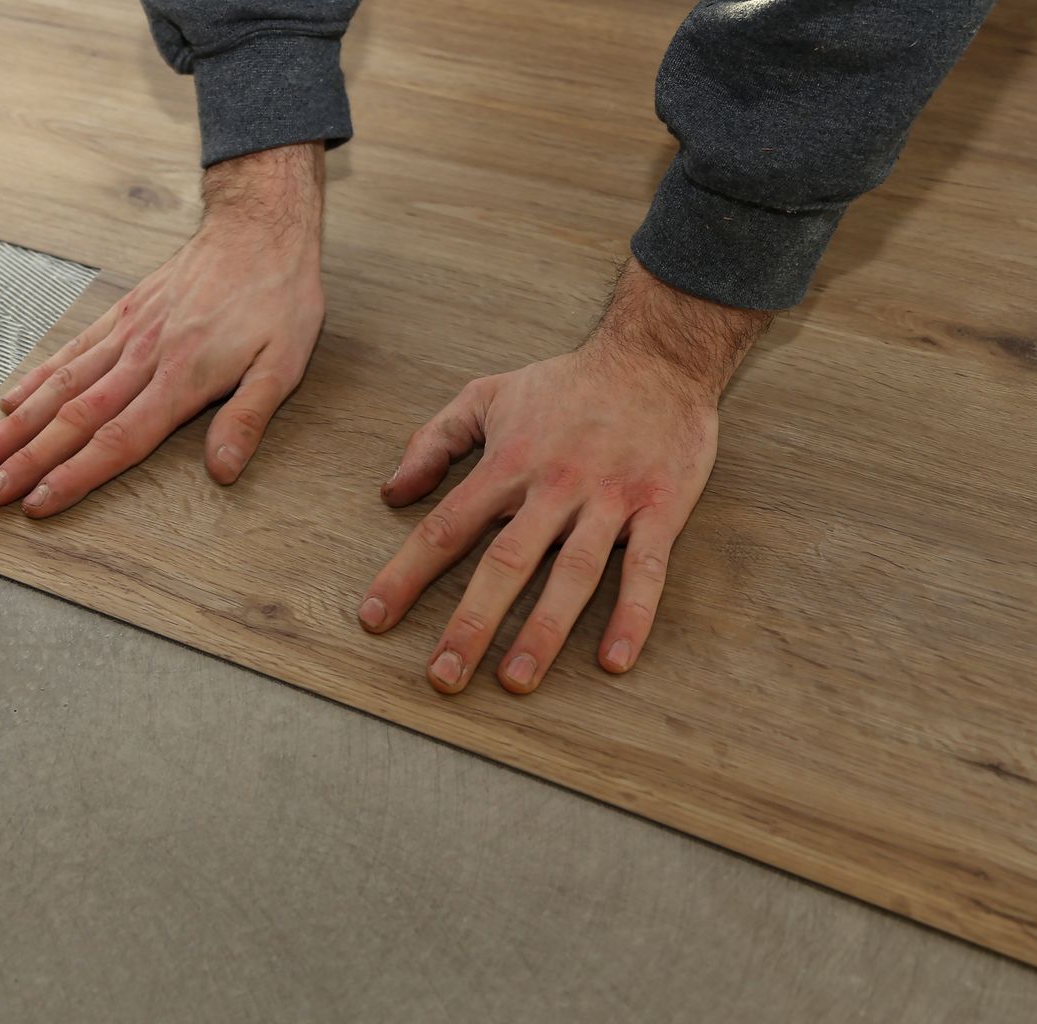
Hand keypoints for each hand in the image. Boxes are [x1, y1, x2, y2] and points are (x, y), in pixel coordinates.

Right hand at [0, 142, 326, 515]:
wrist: (259, 227)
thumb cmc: (278, 296)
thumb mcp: (283, 363)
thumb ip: (248, 418)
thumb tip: (224, 470)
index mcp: (183, 378)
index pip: (119, 439)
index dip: (75, 476)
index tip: (38, 503)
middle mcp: (145, 357)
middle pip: (75, 419)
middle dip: (28, 460)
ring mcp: (128, 333)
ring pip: (61, 386)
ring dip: (18, 425)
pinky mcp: (123, 312)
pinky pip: (73, 351)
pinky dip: (37, 378)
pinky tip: (12, 400)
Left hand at [358, 260, 770, 694]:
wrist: (657, 355)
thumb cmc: (565, 384)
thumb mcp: (488, 395)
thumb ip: (434, 440)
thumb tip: (392, 491)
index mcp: (509, 462)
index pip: (446, 527)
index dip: (406, 574)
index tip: (374, 619)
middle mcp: (555, 485)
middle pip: (505, 562)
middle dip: (471, 622)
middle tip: (442, 677)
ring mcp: (610, 499)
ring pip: (573, 574)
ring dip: (544, 631)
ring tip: (515, 680)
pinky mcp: (661, 508)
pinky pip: (647, 569)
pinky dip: (633, 616)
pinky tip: (613, 662)